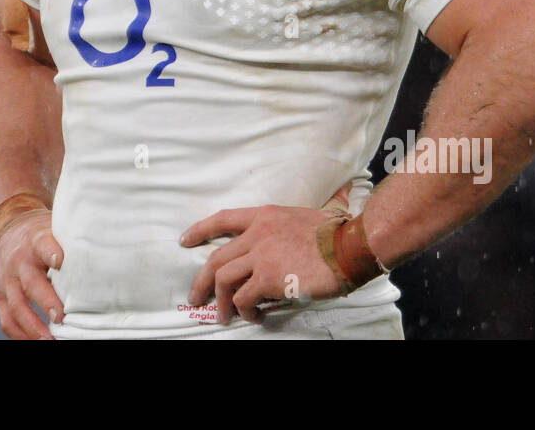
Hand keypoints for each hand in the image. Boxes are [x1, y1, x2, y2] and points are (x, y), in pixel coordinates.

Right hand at [0, 210, 65, 339]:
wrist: (8, 232)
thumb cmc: (40, 235)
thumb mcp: (54, 228)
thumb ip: (72, 241)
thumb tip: (105, 250)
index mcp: (36, 241)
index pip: (42, 244)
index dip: (50, 252)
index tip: (59, 261)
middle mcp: (20, 261)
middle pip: (31, 282)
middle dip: (46, 301)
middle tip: (61, 316)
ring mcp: (8, 280)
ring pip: (17, 305)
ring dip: (33, 325)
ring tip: (48, 338)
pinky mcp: (0, 296)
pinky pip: (7, 319)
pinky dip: (19, 334)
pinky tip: (33, 341)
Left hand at [181, 184, 353, 324]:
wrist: (349, 246)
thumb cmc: (335, 232)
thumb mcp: (302, 216)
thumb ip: (284, 227)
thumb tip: (283, 243)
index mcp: (264, 216)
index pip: (223, 219)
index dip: (200, 230)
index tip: (185, 241)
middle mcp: (257, 234)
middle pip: (216, 258)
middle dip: (201, 281)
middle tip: (196, 297)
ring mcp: (261, 256)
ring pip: (224, 280)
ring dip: (221, 302)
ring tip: (224, 316)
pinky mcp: (269, 279)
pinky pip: (245, 299)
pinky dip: (245, 311)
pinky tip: (254, 317)